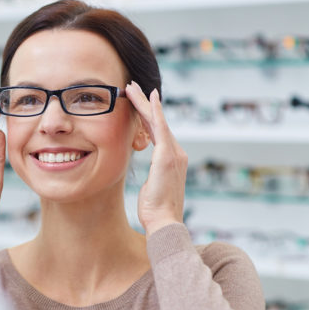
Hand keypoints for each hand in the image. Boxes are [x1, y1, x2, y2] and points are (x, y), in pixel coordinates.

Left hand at [125, 81, 187, 235]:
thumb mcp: (152, 188)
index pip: (156, 132)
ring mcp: (174, 153)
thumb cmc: (155, 210)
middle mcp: (177, 153)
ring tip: (131, 87)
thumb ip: (153, 178)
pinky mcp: (167, 155)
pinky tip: (150, 98)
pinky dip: (155, 111)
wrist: (164, 222)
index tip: (137, 102)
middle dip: (144, 103)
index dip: (146, 116)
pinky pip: (160, 127)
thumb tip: (150, 179)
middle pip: (157, 122)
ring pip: (157, 120)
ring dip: (144, 102)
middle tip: (131, 87)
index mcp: (171, 160)